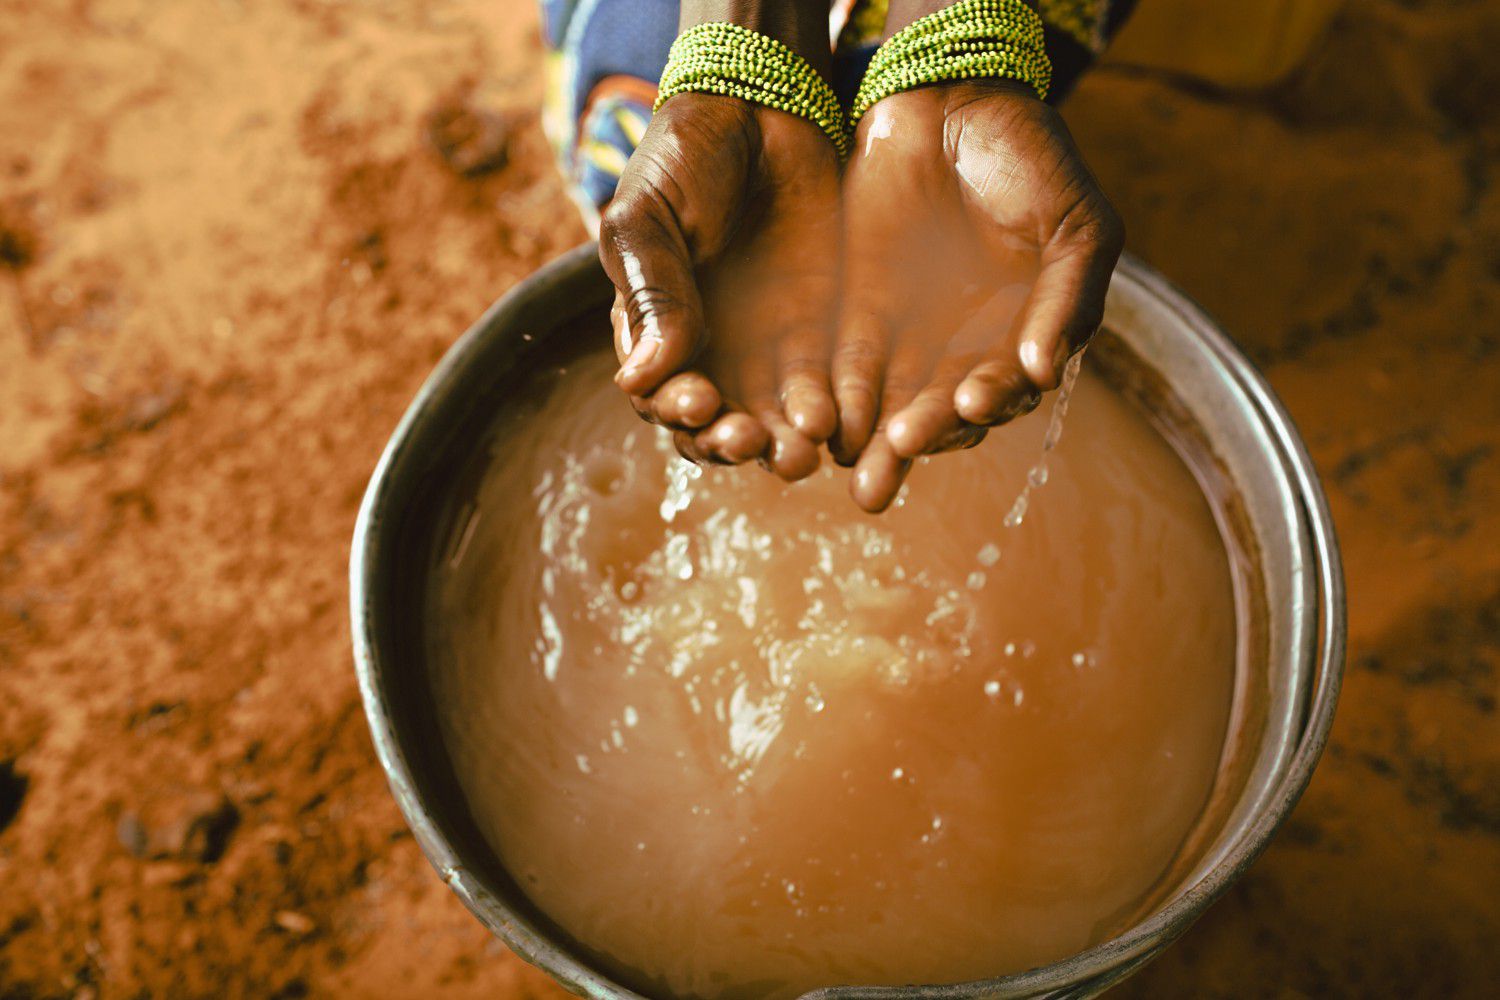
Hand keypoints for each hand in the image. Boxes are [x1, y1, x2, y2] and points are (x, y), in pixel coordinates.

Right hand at [600, 92, 841, 479]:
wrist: (763, 106)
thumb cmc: (687, 158)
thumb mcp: (648, 218)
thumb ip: (649, 295)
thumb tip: (640, 380)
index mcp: (652, 332)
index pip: (660, 397)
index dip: (677, 411)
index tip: (697, 402)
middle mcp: (707, 353)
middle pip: (715, 425)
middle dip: (731, 441)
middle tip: (753, 440)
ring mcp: (766, 349)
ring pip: (771, 422)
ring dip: (781, 445)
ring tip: (800, 451)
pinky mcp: (820, 337)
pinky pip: (824, 391)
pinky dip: (828, 415)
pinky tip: (836, 419)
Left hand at [832, 80, 1123, 510]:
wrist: (949, 97)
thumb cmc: (1029, 157)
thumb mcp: (1075, 221)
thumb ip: (1068, 296)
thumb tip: (1046, 373)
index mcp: (1024, 336)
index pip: (1005, 391)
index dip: (989, 401)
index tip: (969, 403)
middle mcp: (968, 350)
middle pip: (943, 415)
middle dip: (922, 442)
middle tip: (897, 460)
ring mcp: (912, 337)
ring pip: (893, 407)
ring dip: (876, 444)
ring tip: (859, 474)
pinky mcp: (860, 318)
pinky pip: (849, 370)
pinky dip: (840, 400)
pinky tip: (827, 424)